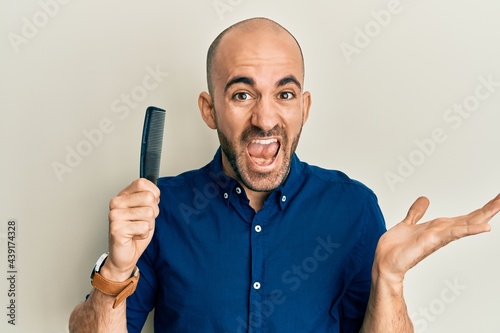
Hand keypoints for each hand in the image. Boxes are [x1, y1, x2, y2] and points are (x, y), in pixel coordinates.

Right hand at [102, 178, 159, 280]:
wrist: (125, 254)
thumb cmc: (135, 232)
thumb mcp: (146, 211)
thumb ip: (150, 199)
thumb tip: (155, 193)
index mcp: (123, 195)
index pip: (142, 182)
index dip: (153, 194)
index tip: (149, 205)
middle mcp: (117, 202)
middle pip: (149, 198)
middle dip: (153, 213)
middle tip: (142, 221)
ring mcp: (115, 215)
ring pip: (148, 213)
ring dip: (148, 225)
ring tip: (137, 229)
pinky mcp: (117, 228)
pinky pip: (144, 227)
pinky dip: (143, 234)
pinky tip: (134, 236)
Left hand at [373, 194, 499, 283]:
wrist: (385, 262)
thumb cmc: (397, 248)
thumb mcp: (409, 223)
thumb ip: (417, 212)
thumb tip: (425, 199)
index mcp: (441, 227)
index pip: (467, 216)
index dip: (483, 208)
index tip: (499, 198)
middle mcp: (444, 232)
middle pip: (473, 218)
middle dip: (490, 208)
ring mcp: (440, 236)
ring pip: (467, 223)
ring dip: (485, 214)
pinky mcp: (432, 240)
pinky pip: (453, 233)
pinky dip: (469, 229)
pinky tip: (484, 227)